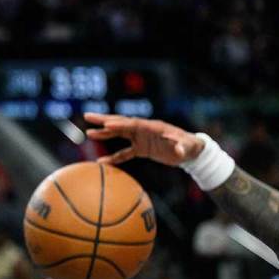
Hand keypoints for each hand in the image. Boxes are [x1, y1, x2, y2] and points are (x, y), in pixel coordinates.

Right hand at [84, 113, 204, 166]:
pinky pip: (124, 153)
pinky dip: (113, 157)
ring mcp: (141, 139)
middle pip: (121, 123)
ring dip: (104, 134)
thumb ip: (181, 146)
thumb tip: (178, 148)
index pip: (133, 124)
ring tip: (89, 133)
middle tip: (88, 116)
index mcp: (152, 127)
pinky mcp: (142, 149)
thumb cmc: (190, 146)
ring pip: (119, 134)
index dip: (120, 124)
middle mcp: (144, 130)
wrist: (191, 152)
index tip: (107, 124)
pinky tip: (102, 162)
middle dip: (104, 120)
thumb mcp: (187, 146)